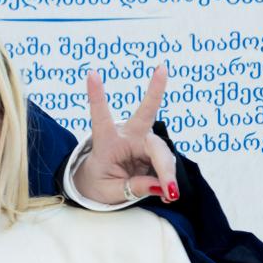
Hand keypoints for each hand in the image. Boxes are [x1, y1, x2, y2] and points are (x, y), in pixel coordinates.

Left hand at [72, 66, 178, 205]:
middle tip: (162, 68)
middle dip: (155, 91)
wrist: (101, 186)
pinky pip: (167, 165)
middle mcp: (127, 135)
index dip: (96, 96)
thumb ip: (133, 188)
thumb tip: (160, 185)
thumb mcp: (110, 192)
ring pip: (162, 152)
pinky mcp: (155, 150)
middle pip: (145, 114)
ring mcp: (143, 141)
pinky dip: (169, 180)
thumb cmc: (99, 184)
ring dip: (168, 173)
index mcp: (106, 141)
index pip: (100, 117)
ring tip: (170, 194)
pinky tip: (168, 192)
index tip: (92, 73)